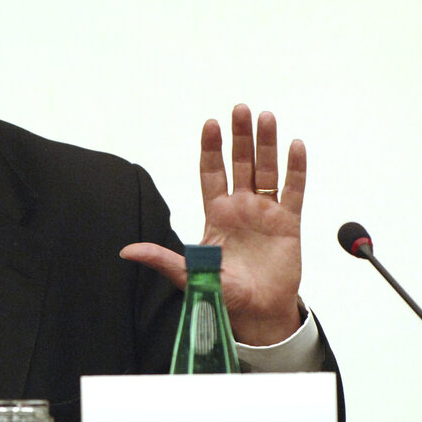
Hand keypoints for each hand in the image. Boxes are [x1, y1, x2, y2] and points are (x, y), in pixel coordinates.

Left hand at [121, 104, 303, 345]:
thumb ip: (162, 259)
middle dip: (239, 137)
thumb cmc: (223, 295)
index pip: (211, 173)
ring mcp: (265, 213)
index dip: (211, 149)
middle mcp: (240, 208)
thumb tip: (126, 251)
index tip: (210, 123)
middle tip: (239, 108)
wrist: (257, 313)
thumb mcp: (189, 275)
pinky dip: (295, 169)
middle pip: (240, 163)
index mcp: (215, 214)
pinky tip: (295, 145)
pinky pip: (293, 191)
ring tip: (266, 116)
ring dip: (266, 144)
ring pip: (266, 170)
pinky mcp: (288, 224)